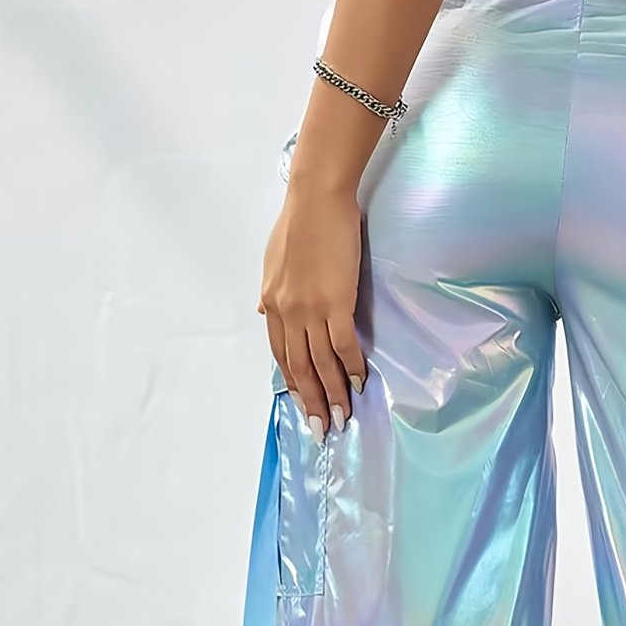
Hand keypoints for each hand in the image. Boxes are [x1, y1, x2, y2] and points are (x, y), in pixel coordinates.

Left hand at [257, 181, 366, 437]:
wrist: (316, 198)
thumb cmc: (298, 222)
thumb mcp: (273, 260)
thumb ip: (272, 290)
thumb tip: (264, 310)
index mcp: (273, 303)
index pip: (282, 355)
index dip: (294, 385)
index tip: (305, 405)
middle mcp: (287, 312)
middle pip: (299, 367)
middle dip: (313, 401)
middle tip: (324, 428)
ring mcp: (310, 309)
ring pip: (320, 363)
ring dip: (333, 393)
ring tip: (344, 416)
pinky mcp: (336, 301)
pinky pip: (343, 345)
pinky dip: (351, 366)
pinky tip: (360, 381)